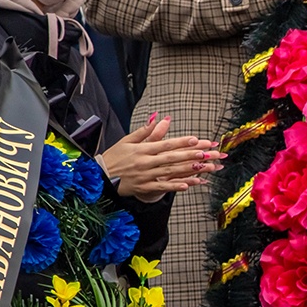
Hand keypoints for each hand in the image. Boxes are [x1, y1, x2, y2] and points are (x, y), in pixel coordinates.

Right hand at [98, 116, 224, 201]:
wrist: (99, 176)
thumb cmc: (114, 157)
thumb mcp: (126, 141)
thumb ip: (144, 132)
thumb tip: (158, 119)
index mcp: (141, 149)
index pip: (165, 144)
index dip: (181, 142)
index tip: (196, 139)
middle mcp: (144, 162)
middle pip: (171, 158)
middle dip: (191, 155)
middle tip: (207, 153)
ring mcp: (145, 176)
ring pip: (169, 172)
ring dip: (188, 170)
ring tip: (204, 167)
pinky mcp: (144, 187)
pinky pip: (162, 187)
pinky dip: (174, 186)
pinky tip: (187, 185)